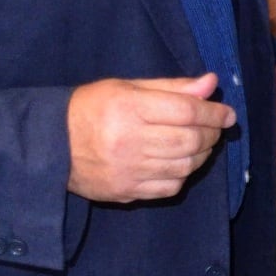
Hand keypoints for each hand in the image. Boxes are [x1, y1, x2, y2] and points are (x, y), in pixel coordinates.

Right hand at [67, 73, 234, 201]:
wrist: (48, 144)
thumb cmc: (90, 108)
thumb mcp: (127, 87)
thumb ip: (171, 87)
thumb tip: (211, 83)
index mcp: (128, 108)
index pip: (186, 111)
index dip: (213, 112)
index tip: (227, 114)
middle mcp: (128, 140)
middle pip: (190, 140)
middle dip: (211, 133)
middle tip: (214, 127)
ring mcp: (127, 170)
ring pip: (184, 166)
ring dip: (201, 154)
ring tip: (200, 143)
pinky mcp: (125, 191)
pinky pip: (170, 187)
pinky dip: (183, 175)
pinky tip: (179, 162)